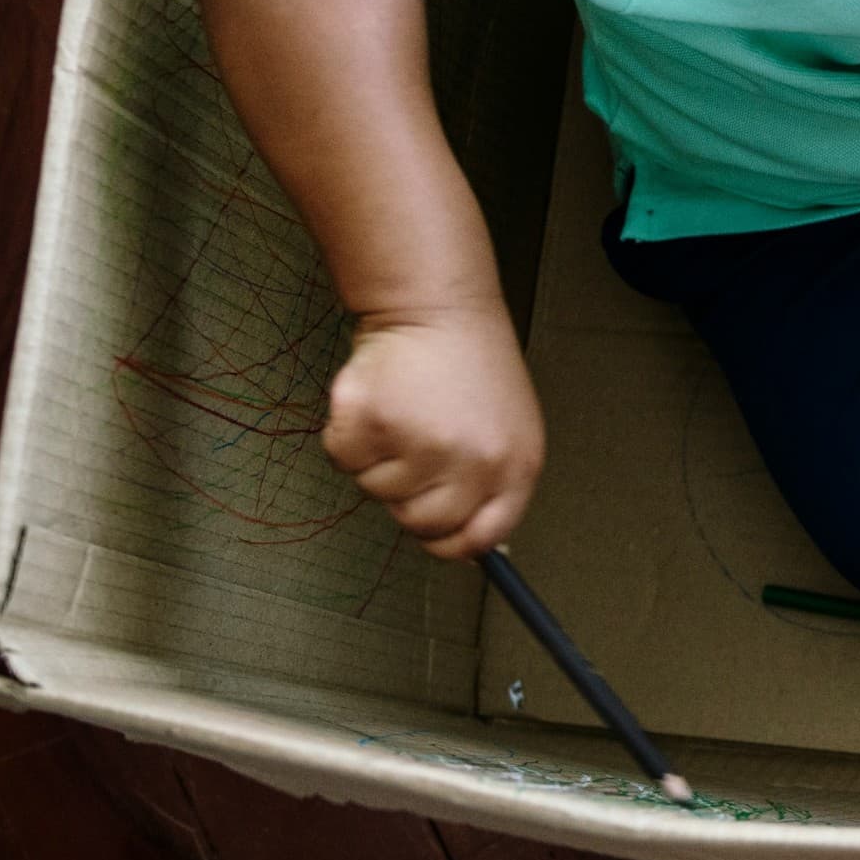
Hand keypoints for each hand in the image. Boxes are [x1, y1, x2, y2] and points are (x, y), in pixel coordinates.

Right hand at [320, 301, 544, 557]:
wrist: (437, 306)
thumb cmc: (470, 367)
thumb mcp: (506, 431)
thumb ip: (491, 487)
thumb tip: (466, 553)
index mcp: (515, 469)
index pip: (477, 540)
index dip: (448, 537)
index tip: (432, 524)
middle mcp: (472, 465)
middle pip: (419, 523)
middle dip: (408, 492)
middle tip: (418, 441)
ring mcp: (421, 446)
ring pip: (376, 491)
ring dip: (381, 457)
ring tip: (406, 409)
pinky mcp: (372, 424)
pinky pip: (344, 460)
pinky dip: (350, 435)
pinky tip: (379, 398)